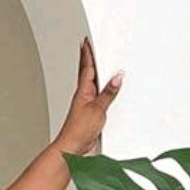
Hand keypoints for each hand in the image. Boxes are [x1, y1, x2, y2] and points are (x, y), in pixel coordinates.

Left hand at [54, 37, 122, 157]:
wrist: (72, 149)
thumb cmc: (78, 130)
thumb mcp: (98, 109)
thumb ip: (108, 93)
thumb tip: (117, 78)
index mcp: (83, 90)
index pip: (86, 66)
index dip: (87, 53)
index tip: (87, 40)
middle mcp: (84, 95)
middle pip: (89, 73)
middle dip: (91, 59)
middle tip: (92, 45)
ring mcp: (87, 104)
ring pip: (95, 85)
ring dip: (99, 74)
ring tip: (102, 63)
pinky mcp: (92, 113)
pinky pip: (100, 97)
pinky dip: (104, 90)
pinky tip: (108, 90)